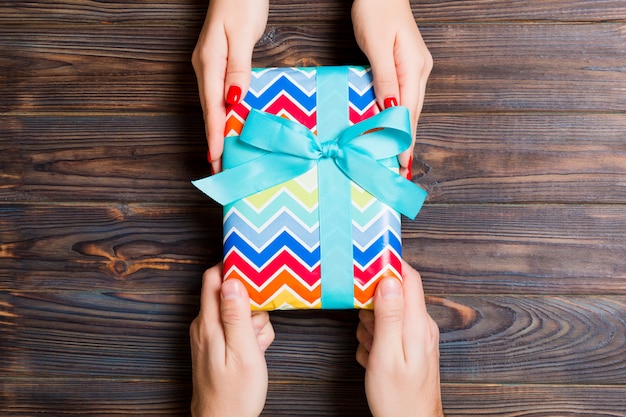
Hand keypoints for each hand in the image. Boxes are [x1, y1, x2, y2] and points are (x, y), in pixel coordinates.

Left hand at [190, 264, 274, 416]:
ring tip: (255, 347)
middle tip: (258, 329)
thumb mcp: (243, 352)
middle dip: (252, 305)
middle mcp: (205, 325)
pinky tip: (253, 352)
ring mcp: (209, 334)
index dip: (233, 269)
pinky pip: (236, 328)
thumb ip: (236, 315)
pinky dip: (249, 336)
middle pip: (231, 294)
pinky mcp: (216, 344)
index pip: (213, 277)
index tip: (254, 271)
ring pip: (238, 312)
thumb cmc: (234, 394)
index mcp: (208, 323)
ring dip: (253, 324)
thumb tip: (231, 280)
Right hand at [192, 0, 268, 173]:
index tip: (217, 159)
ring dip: (217, 131)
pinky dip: (222, 116)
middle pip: (209, 111)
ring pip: (213, 106)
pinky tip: (228, 126)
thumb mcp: (242, 35)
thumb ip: (237, 68)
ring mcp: (209, 66)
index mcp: (209, 63)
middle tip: (218, 169)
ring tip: (221, 156)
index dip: (215, 135)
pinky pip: (218, 96)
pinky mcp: (218, 63)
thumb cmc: (242, 3)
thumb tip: (233, 100)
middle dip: (214, 141)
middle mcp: (205, 67)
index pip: (212, 108)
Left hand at [351, 0, 432, 179]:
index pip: (409, 112)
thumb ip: (384, 78)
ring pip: (409, 106)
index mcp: (413, 68)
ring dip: (403, 131)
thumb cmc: (376, 9)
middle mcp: (419, 71)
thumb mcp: (376, 45)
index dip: (405, 140)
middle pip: (413, 113)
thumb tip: (390, 110)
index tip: (402, 165)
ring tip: (397, 156)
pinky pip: (403, 96)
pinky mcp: (406, 65)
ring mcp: (415, 67)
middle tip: (400, 170)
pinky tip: (393, 126)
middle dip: (406, 142)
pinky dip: (399, 114)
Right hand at [356, 261, 442, 416]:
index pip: (409, 277)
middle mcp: (423, 326)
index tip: (367, 265)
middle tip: (366, 328)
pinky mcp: (412, 347)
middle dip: (373, 306)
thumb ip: (389, 316)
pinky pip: (390, 331)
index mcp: (418, 324)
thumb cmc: (398, 398)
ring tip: (370, 350)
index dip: (389, 266)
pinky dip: (376, 340)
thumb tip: (388, 280)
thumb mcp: (386, 355)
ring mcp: (419, 337)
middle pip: (396, 294)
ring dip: (372, 327)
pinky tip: (373, 358)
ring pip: (389, 314)